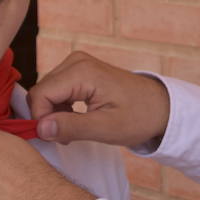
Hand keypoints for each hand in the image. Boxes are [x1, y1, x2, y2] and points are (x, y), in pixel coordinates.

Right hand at [28, 51, 170, 147]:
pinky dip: (60, 108)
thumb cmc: (139, 117)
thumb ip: (71, 127)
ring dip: (54, 114)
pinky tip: (76, 119)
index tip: (58, 138)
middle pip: (41, 92)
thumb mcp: (106, 128)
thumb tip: (39, 129)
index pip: (40, 95)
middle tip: (68, 137)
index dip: (41, 120)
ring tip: (74, 130)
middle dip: (48, 117)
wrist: (160, 107)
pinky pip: (56, 89)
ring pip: (46, 92)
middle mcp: (76, 61)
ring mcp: (77, 63)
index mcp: (81, 72)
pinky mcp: (79, 70)